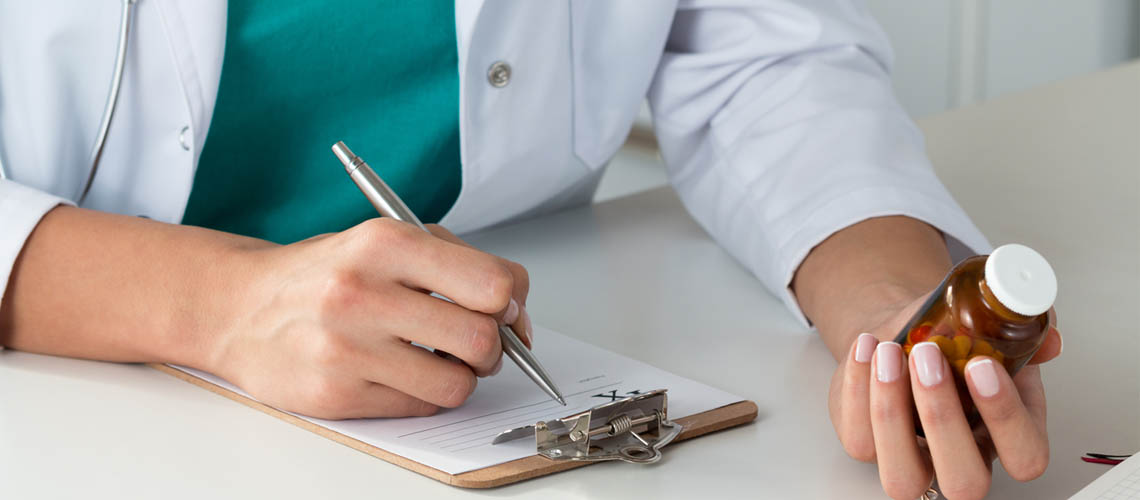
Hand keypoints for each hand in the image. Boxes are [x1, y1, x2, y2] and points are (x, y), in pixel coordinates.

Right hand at [206, 218, 531, 419]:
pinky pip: (420, 407)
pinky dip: (424, 394)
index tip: (504, 309)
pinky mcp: (337, 395)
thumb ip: (459, 263)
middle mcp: (363, 293)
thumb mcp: (387, 239)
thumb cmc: (327, 273)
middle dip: (493, 347)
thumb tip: (518, 316)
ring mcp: (347, 349)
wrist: (241, 308)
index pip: (492, 283)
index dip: (511, 303)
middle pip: (480, 339)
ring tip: (438, 359)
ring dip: (461, 377)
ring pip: (456, 384)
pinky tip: (401, 372)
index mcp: (385, 243)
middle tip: (476, 343)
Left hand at [829, 296, 1061, 499]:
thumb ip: (1020, 327)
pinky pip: (860, 441)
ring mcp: (913, 459)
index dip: (1006, 418)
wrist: (902, 334)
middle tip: (927, 355)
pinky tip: (866, 348)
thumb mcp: (992, 327)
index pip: (1026, 456)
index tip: (981, 364)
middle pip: (965, 481)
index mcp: (1009, 436)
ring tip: (888, 350)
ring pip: (903, 477)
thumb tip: (1045, 335)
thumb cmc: (951, 339)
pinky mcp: (869, 447)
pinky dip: (857, 390)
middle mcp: (963, 458)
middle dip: (944, 418)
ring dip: (891, 411)